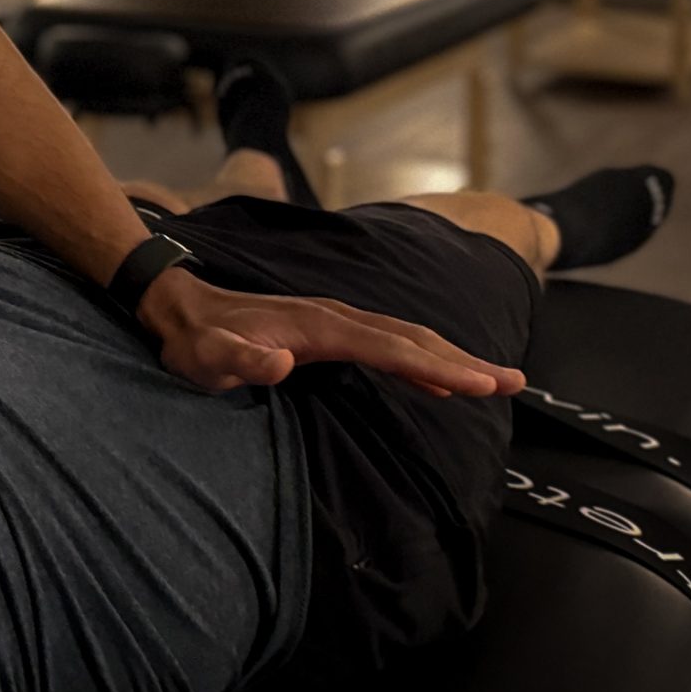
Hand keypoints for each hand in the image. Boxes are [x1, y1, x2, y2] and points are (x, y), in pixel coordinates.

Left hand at [136, 269, 525, 399]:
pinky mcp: (328, 331)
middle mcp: (334, 317)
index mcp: (317, 326)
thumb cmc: (193, 341)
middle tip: (515, 383)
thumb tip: (279, 362)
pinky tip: (439, 381)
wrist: (176, 306)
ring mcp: (333, 321)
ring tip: (498, 381)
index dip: (435, 367)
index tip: (479, 384)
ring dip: (451, 359)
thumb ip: (240, 360)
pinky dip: (421, 360)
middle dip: (464, 361)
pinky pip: (389, 345)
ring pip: (405, 338)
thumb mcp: (206, 358)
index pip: (390, 348)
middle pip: (412, 338)